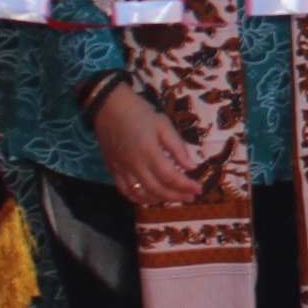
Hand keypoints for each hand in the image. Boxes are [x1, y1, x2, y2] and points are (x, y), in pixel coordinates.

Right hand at [91, 77, 203, 206]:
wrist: (108, 107)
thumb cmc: (139, 112)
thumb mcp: (163, 124)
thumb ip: (177, 147)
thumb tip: (191, 167)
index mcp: (148, 150)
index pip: (170, 176)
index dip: (186, 185)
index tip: (198, 189)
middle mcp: (134, 164)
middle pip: (157, 189)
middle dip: (176, 196)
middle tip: (190, 197)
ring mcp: (122, 169)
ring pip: (142, 194)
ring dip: (160, 200)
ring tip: (174, 198)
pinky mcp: (113, 171)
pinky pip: (125, 192)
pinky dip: (139, 199)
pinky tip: (151, 198)